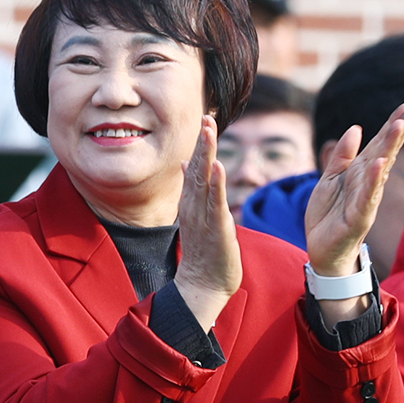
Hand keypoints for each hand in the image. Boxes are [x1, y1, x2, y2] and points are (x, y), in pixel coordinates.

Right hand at [174, 116, 242, 332]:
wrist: (201, 286)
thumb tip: (184, 163)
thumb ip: (192, 188)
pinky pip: (215, 203)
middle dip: (203, 142)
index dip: (201, 143)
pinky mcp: (216, 229)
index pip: (195, 166)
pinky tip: (218, 166)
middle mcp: (195, 205)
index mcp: (192, 201)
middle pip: (197, 167)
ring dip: (207, 154)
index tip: (206, 119)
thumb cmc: (203, 252)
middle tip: (206, 116)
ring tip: (209, 131)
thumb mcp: (196, 214)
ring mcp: (204, 216)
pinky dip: (217, 184)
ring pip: (204, 180)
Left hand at [303, 103, 403, 319]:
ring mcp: (366, 198)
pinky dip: (374, 180)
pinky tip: (380, 164)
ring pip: (381, 169)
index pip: (381, 143)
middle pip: (386, 151)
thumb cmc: (329, 214)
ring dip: (390, 147)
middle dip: (400, 129)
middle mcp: (369, 182)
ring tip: (399, 125)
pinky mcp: (359, 217)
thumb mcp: (330, 178)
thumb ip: (342, 155)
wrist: (322, 249)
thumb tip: (356, 128)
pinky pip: (368, 196)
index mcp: (361, 171)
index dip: (394, 124)